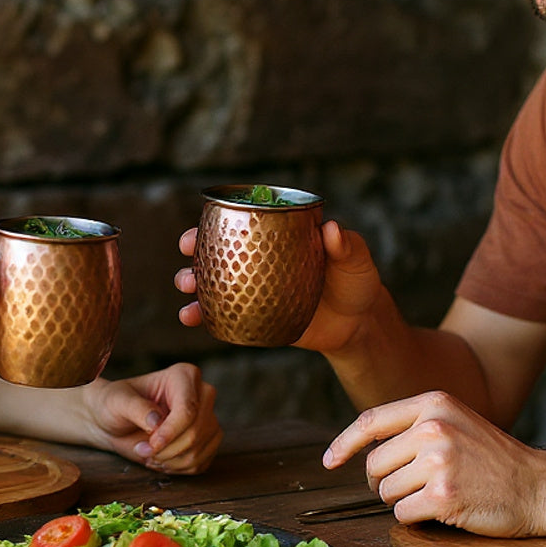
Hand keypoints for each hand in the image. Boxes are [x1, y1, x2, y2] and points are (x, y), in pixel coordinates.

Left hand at [85, 363, 220, 473]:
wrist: (116, 423)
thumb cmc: (116, 404)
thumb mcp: (118, 401)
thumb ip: (136, 408)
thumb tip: (156, 420)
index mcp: (184, 376)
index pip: (188, 409)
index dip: (170, 433)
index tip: (150, 444)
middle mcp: (202, 395)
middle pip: (196, 432)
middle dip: (166, 450)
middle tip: (143, 450)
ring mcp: (208, 418)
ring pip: (198, 451)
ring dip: (169, 461)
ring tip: (149, 454)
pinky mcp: (208, 441)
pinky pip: (200, 464)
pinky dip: (177, 468)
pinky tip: (161, 459)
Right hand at [178, 219, 386, 347]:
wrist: (358, 325)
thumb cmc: (357, 282)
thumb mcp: (357, 259)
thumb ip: (347, 245)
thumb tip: (332, 230)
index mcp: (277, 237)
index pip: (242, 222)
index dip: (216, 221)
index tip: (199, 227)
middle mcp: (259, 261)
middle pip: (218, 251)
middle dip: (194, 251)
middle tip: (187, 253)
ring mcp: (253, 289)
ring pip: (213, 282)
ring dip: (192, 282)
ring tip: (186, 287)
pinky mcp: (253, 317)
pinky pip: (222, 315)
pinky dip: (203, 316)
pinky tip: (191, 318)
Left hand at [323, 390, 545, 537]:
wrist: (540, 487)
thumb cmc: (493, 459)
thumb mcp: (455, 422)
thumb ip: (413, 426)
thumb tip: (362, 448)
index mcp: (433, 404)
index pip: (370, 421)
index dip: (344, 444)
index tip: (330, 461)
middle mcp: (432, 427)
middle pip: (374, 465)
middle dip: (385, 482)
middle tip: (416, 487)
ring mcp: (439, 460)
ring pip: (386, 491)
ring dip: (404, 501)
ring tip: (438, 494)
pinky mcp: (444, 494)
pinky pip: (402, 514)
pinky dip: (416, 519)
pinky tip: (444, 510)